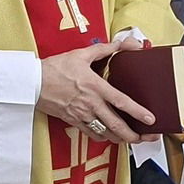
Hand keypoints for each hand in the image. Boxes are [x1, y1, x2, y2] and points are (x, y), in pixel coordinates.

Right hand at [37, 38, 155, 143]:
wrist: (33, 83)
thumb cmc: (55, 68)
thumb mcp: (81, 54)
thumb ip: (105, 49)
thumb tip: (124, 43)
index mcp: (95, 87)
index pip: (121, 102)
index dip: (137, 112)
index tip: (150, 119)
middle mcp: (90, 104)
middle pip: (116, 125)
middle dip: (134, 135)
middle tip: (147, 138)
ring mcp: (82, 115)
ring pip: (105, 133)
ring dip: (121, 139)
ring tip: (132, 140)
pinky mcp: (73, 121)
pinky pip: (92, 134)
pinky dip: (103, 137)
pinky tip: (110, 136)